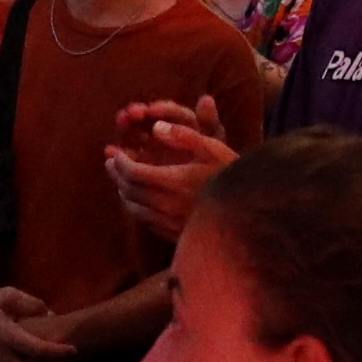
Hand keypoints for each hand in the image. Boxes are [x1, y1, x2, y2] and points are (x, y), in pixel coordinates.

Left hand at [103, 98, 233, 238]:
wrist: (249, 212)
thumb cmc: (232, 174)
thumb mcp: (212, 147)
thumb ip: (182, 135)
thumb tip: (156, 127)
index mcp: (173, 181)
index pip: (134, 173)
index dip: (121, 162)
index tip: (115, 153)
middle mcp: (167, 205)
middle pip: (130, 191)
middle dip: (117, 175)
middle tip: (111, 163)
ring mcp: (170, 223)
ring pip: (135, 209)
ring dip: (124, 192)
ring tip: (121, 180)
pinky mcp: (175, 234)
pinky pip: (147, 221)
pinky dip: (137, 208)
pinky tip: (140, 201)